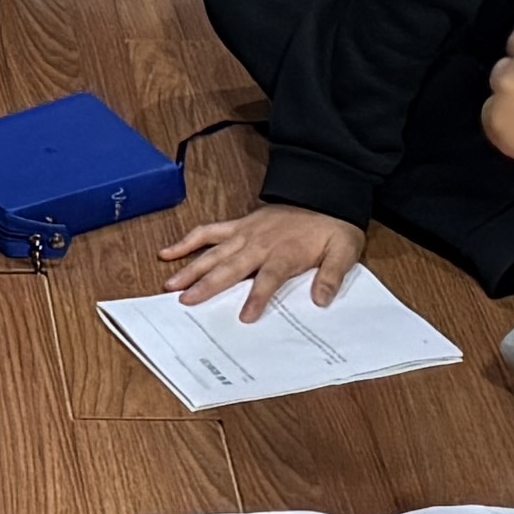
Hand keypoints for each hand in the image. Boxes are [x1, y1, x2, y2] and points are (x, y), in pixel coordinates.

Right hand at [158, 203, 367, 321]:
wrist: (326, 196)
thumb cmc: (333, 228)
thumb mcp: (343, 252)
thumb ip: (331, 276)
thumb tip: (321, 300)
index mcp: (285, 253)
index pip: (268, 279)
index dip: (256, 298)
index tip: (245, 317)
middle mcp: (260, 244)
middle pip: (230, 267)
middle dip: (208, 285)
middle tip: (186, 301)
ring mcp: (245, 233)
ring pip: (213, 253)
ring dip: (191, 269)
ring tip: (170, 285)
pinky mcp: (238, 225)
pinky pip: (209, 232)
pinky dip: (188, 241)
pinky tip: (169, 252)